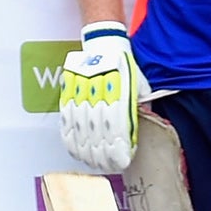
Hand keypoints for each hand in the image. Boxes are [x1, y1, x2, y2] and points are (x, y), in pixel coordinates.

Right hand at [58, 22, 142, 171]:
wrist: (103, 44)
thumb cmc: (124, 66)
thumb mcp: (139, 82)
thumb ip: (138, 104)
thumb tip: (143, 121)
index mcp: (119, 90)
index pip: (119, 124)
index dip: (119, 146)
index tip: (122, 160)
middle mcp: (100, 93)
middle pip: (99, 129)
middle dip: (102, 153)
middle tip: (106, 167)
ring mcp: (83, 93)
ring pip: (81, 127)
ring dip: (86, 149)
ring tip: (91, 163)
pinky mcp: (70, 93)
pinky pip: (67, 118)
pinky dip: (69, 136)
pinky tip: (75, 149)